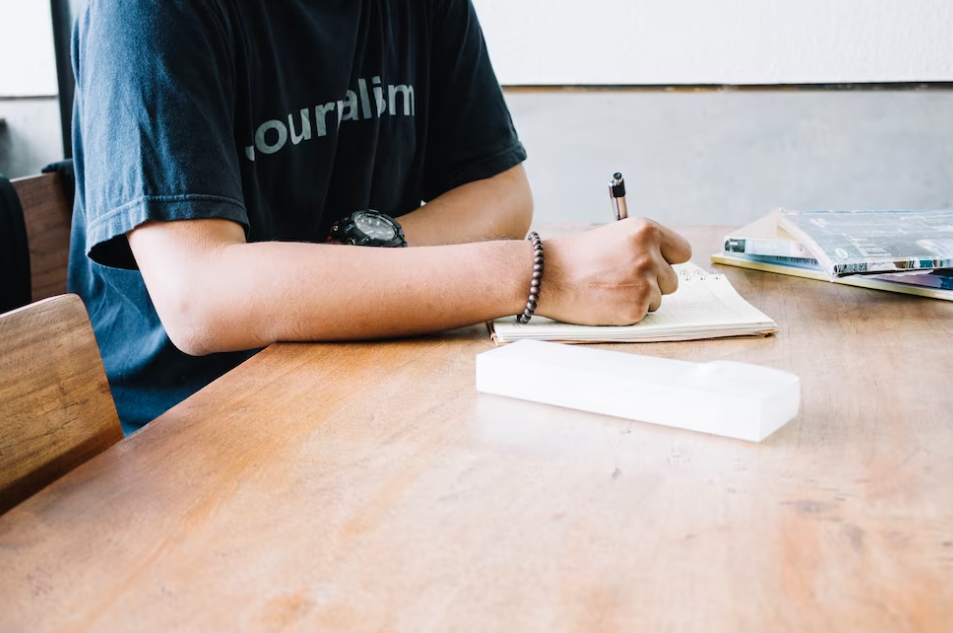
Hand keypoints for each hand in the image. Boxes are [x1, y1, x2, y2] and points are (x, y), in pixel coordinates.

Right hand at [537, 218, 691, 324]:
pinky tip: (606, 302)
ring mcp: (645, 282)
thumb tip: (661, 261)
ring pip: (658, 298)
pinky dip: (627, 313)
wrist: (547, 277)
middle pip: (672, 279)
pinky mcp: (636, 307)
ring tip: (610, 290)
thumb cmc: (572, 258)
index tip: (657, 267)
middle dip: (652, 283)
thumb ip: (639, 247)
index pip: (682, 251)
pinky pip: (643, 314)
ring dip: (639, 298)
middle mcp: (650, 254)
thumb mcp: (612, 237)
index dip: (668, 261)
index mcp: (645, 231)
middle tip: (622, 282)